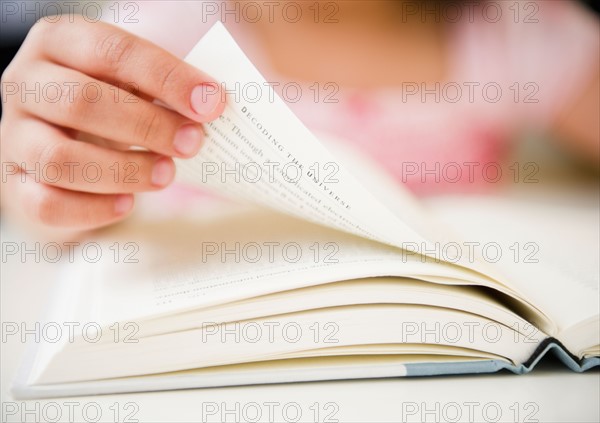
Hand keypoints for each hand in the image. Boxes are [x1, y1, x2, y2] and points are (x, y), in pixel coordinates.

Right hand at [0, 16, 224, 232]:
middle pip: (82, 102)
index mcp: (59, 41)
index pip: (112, 52)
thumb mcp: (133, 77)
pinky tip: (128, 203)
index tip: (210, 103)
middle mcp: (26, 83)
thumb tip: (212, 103)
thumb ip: (165, 83)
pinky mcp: (16, 183)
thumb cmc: (112, 100)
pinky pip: (47, 204)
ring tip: (166, 174)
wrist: (66, 138)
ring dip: (124, 171)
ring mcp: (14, 135)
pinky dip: (94, 208)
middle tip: (192, 142)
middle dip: (148, 126)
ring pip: (60, 160)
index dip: (166, 78)